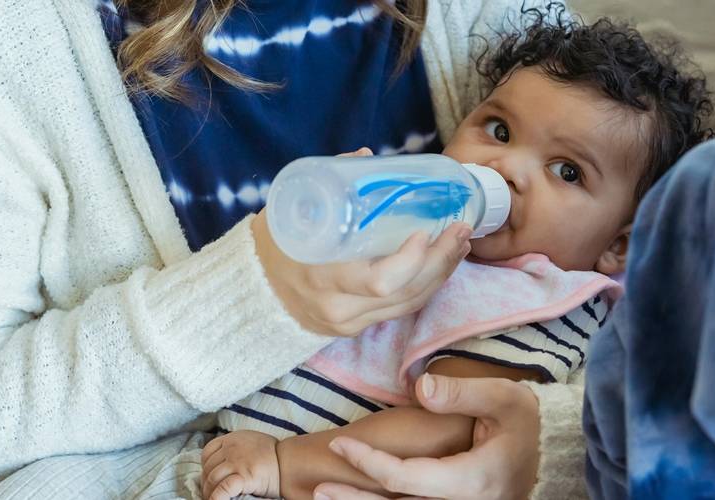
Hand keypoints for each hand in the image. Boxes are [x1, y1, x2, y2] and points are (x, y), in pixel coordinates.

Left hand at [201, 430, 280, 499]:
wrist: (290, 462)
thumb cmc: (273, 455)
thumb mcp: (252, 442)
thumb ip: (236, 448)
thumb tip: (223, 463)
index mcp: (233, 438)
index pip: (207, 452)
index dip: (205, 467)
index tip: (209, 477)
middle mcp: (232, 448)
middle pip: (208, 467)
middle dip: (206, 482)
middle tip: (209, 493)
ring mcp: (237, 462)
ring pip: (212, 478)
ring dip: (209, 492)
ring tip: (213, 499)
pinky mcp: (244, 476)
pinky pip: (223, 489)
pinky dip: (216, 497)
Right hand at [253, 147, 472, 336]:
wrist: (254, 290)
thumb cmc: (277, 243)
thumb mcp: (294, 209)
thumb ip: (330, 183)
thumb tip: (367, 158)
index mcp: (322, 275)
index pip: (380, 281)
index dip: (411, 260)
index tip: (426, 232)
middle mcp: (338, 305)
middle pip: (404, 293)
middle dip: (441, 260)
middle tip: (460, 228)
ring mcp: (349, 321)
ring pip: (409, 304)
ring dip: (441, 273)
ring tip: (460, 243)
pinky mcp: (355, 328)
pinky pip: (400, 310)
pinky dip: (425, 286)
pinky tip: (441, 265)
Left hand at [313, 374, 540, 499]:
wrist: (555, 457)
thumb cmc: (528, 424)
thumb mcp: (504, 398)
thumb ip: (462, 392)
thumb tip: (422, 387)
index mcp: (471, 481)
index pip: (405, 477)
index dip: (369, 462)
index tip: (342, 445)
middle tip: (318, 491)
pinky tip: (363, 499)